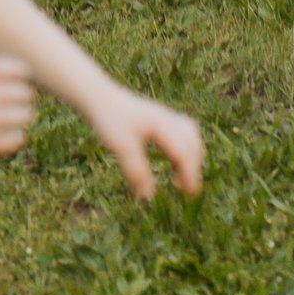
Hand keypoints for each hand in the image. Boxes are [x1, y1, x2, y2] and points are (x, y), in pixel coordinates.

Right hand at [0, 54, 35, 166]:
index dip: (19, 70)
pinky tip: (15, 133)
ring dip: (24, 114)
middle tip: (27, 96)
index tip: (25, 74)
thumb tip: (7, 63)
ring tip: (25, 115)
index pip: (0, 69)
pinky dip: (16, 136)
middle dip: (24, 94)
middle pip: (12, 93)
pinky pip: (6, 141)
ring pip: (14, 116)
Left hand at [86, 83, 205, 200]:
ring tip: (181, 178)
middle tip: (186, 192)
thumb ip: (136, 172)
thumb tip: (148, 197)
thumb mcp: (121, 148)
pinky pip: (185, 133)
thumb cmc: (110, 121)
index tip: (188, 194)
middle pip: (192, 144)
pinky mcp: (163, 118)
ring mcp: (168, 117)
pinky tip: (174, 162)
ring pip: (192, 137)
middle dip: (193, 168)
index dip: (189, 174)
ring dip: (192, 157)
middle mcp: (169, 120)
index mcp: (162, 126)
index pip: (183, 152)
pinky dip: (186, 149)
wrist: (100, 97)